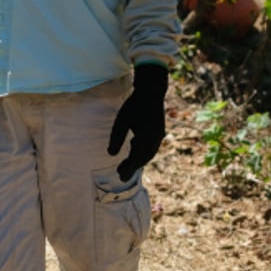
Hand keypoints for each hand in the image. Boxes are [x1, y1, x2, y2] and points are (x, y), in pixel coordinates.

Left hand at [107, 63, 167, 180]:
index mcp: (145, 138)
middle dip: (132, 167)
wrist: (152, 92)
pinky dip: (143, 152)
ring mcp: (158, 136)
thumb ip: (116, 138)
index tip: (121, 178)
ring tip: (127, 164)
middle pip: (143, 159)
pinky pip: (151, 147)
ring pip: (148, 154)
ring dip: (138, 160)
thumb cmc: (134, 105)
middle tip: (120, 173)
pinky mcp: (159, 132)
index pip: (135, 159)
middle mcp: (154, 140)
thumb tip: (110, 154)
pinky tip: (134, 148)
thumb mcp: (121, 121)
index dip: (128, 169)